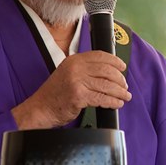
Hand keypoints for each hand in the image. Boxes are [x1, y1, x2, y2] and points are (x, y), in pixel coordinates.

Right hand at [11, 51, 131, 128]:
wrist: (40, 109)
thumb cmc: (54, 94)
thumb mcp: (67, 73)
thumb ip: (84, 70)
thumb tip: (109, 72)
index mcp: (74, 60)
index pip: (100, 56)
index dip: (115, 61)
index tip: (122, 67)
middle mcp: (76, 68)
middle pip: (107, 70)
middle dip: (120, 79)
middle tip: (124, 86)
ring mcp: (77, 81)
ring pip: (107, 85)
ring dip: (119, 92)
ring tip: (125, 96)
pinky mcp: (79, 96)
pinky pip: (102, 98)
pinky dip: (113, 102)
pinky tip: (117, 103)